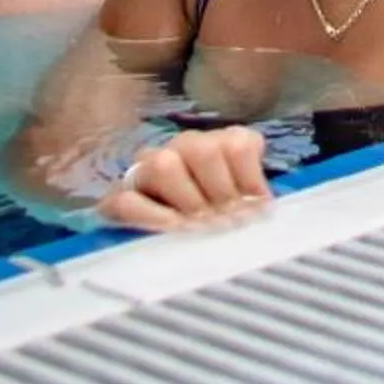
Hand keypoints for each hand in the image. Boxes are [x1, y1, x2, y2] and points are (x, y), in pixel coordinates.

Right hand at [97, 126, 273, 230]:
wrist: (163, 239)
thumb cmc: (217, 220)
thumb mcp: (242, 204)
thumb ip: (253, 199)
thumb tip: (263, 211)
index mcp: (217, 144)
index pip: (238, 144)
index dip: (250, 178)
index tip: (257, 209)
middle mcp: (182, 148)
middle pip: (202, 150)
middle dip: (220, 190)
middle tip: (228, 222)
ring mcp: (147, 169)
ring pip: (163, 165)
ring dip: (188, 200)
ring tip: (202, 227)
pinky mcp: (120, 197)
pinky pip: (127, 200)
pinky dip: (153, 216)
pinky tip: (174, 230)